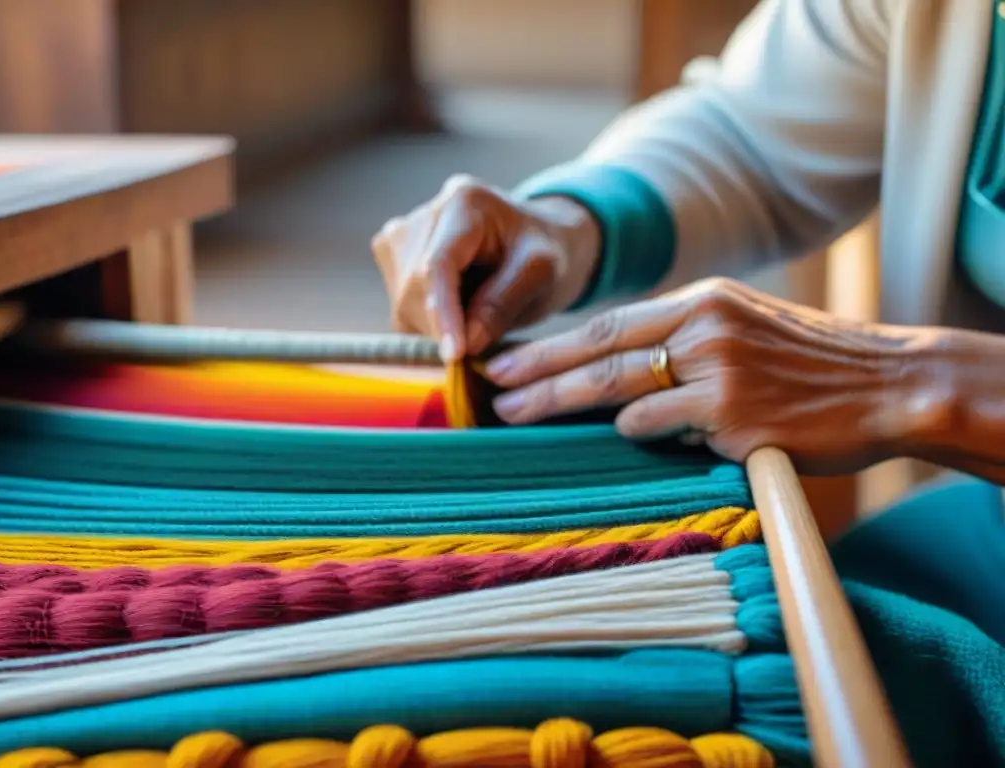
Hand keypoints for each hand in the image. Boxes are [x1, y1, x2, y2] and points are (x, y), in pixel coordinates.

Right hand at [371, 175, 600, 361]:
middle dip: (443, 327)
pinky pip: (402, 311)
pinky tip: (459, 316)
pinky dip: (430, 326)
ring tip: (477, 321)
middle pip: (414, 289)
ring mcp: (401, 237)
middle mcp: (422, 215)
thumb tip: (467, 343)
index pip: (438, 265)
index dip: (442, 313)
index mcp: (463, 203)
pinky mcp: (393, 260)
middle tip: (482, 345)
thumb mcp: (542, 273)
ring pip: (403, 305)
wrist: (533, 242)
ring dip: (437, 329)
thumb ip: (504, 304)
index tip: (455, 354)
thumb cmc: (543, 253)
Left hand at [484, 277, 939, 473]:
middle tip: (489, 390)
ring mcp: (716, 367)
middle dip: (536, 373)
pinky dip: (637, 433)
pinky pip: (658, 425)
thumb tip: (619, 371)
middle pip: (598, 351)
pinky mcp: (731, 410)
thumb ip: (684, 342)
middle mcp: (702, 326)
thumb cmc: (813, 365)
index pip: (609, 323)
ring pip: (618, 387)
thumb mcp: (745, 328)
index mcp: (701, 301)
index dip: (552, 344)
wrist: (889, 383)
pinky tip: (627, 437)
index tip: (508, 360)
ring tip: (516, 419)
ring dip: (562, 405)